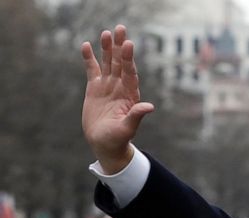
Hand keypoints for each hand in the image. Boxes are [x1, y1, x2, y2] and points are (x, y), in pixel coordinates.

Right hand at [81, 24, 154, 172]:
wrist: (105, 145)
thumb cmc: (118, 139)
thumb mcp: (127, 129)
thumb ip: (136, 116)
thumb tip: (150, 107)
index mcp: (130, 96)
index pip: (130, 74)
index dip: (128, 59)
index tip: (128, 44)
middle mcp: (120, 88)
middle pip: (119, 64)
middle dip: (120, 47)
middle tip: (120, 29)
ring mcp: (108, 87)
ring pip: (107, 64)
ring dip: (106, 49)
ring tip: (106, 33)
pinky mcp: (95, 89)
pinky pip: (92, 70)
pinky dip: (89, 59)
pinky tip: (87, 46)